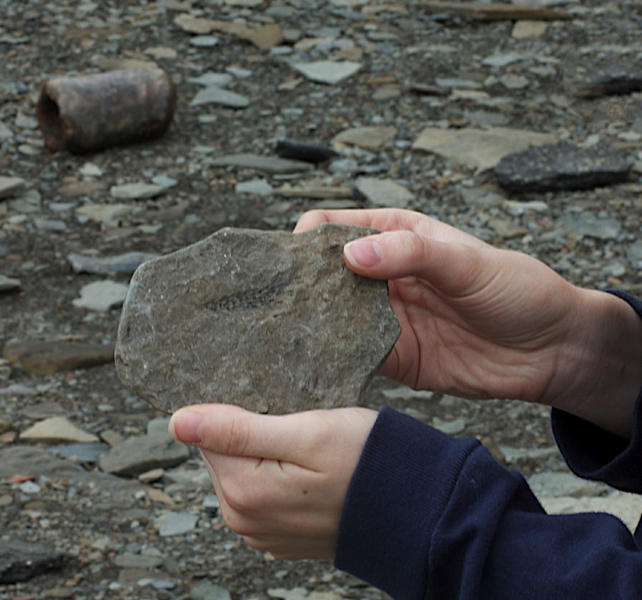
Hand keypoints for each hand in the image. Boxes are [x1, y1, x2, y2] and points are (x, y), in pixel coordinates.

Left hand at [168, 404, 376, 560]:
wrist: (416, 509)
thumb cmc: (367, 464)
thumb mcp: (303, 433)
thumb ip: (236, 429)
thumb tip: (177, 422)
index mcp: (242, 492)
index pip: (208, 433)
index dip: (240, 411)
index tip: (276, 409)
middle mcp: (243, 519)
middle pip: (223, 453)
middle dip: (252, 432)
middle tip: (297, 427)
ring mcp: (261, 531)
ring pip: (242, 469)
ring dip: (265, 451)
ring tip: (306, 448)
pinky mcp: (278, 534)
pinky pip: (261, 491)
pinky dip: (277, 473)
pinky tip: (308, 469)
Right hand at [295, 208, 641, 437]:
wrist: (552, 352)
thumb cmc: (518, 290)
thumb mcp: (467, 261)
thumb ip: (412, 254)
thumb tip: (352, 254)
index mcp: (394, 234)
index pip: (332, 226)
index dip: (306, 239)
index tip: (289, 260)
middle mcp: (381, 274)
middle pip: (321, 273)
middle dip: (297, 284)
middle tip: (272, 302)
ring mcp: (381, 316)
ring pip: (328, 315)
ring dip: (309, 323)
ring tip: (281, 334)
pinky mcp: (389, 356)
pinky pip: (348, 354)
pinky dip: (329, 357)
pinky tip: (311, 361)